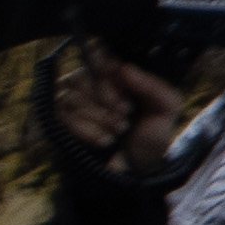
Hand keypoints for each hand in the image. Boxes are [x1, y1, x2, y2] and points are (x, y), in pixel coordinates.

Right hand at [52, 56, 187, 172]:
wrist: (135, 169)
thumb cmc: (149, 133)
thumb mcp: (165, 109)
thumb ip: (154, 86)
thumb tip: (125, 68)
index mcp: (114, 72)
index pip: (99, 54)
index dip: (109, 73)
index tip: (126, 94)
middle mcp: (89, 81)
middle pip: (82, 75)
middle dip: (107, 99)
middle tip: (125, 115)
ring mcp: (70, 101)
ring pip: (71, 97)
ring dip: (99, 118)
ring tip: (118, 131)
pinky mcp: (58, 121)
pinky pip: (61, 117)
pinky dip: (86, 130)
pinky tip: (104, 141)